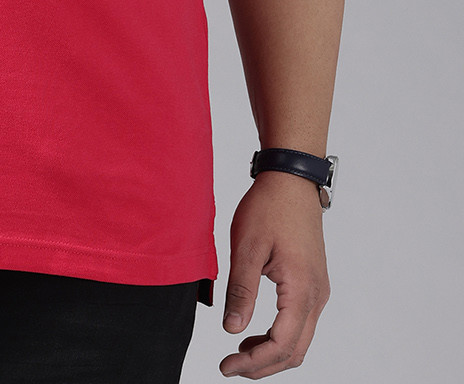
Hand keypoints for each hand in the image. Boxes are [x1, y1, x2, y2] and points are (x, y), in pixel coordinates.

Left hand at [219, 169, 329, 377]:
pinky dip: (280, 336)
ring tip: (239, 352)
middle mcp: (317, 296)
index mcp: (301, 289)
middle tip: (230, 367)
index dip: (254, 363)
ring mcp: (318, 290)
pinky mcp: (314, 284)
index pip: (281, 344)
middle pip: (294, 351)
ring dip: (271, 353)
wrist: (291, 180)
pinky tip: (254, 331)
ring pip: (300, 340)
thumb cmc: (269, 207)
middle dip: (262, 366)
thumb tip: (232, 330)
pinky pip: (301, 323)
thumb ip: (240, 291)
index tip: (226, 366)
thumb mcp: (247, 247)